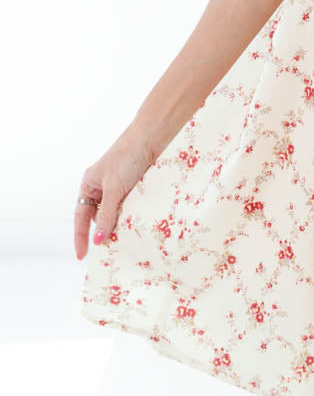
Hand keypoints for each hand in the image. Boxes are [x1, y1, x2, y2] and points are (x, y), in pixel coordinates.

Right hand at [74, 131, 155, 261]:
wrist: (151, 139)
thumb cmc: (127, 158)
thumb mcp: (114, 189)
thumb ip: (107, 214)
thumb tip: (98, 239)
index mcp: (89, 185)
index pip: (81, 217)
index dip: (80, 236)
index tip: (81, 256)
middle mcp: (101, 187)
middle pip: (98, 217)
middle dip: (102, 232)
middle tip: (109, 251)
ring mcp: (118, 188)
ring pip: (115, 214)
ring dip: (119, 225)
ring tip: (124, 240)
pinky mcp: (134, 188)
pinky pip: (128, 208)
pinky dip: (131, 218)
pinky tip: (136, 227)